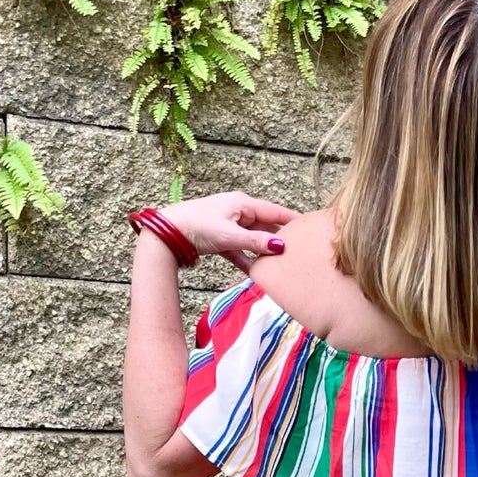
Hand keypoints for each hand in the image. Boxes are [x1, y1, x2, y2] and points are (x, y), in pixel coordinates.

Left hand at [151, 191, 299, 271]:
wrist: (168, 233)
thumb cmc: (197, 227)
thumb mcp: (230, 236)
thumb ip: (256, 243)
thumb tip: (280, 247)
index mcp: (242, 204)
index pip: (275, 212)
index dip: (292, 220)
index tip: (309, 227)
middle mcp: (238, 212)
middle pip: (266, 226)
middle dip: (281, 239)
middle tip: (299, 250)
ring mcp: (230, 226)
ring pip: (254, 240)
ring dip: (264, 252)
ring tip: (281, 264)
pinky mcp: (221, 240)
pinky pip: (240, 250)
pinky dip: (248, 260)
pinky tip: (257, 273)